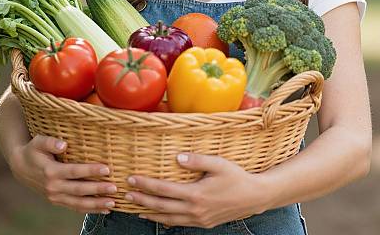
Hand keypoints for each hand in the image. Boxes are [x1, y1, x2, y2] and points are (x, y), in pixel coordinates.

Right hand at [8, 135, 116, 213]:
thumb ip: (50, 142)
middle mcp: (53, 187)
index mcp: (50, 171)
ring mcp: (55, 196)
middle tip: (115, 188)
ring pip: (78, 203)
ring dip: (96, 204)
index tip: (106, 169)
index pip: (74, 172)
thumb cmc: (33, 150)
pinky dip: (90, 210)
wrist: (20, 167)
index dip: (90, 171)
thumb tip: (63, 145)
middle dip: (98, 190)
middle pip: (79, 190)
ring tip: (112, 203)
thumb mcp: (38, 142)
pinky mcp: (57, 201)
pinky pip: (75, 207)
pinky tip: (104, 210)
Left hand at [124, 153, 268, 227]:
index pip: (164, 189)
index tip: (132, 178)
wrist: (255, 197)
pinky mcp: (203, 223)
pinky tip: (158, 216)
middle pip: (161, 206)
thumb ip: (197, 160)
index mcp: (196, 194)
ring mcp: (198, 219)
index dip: (146, 184)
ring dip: (150, 212)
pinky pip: (179, 223)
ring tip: (135, 207)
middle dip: (142, 199)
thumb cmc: (237, 177)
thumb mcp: (219, 164)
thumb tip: (177, 156)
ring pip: (168, 218)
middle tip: (125, 194)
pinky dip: (165, 220)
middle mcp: (194, 210)